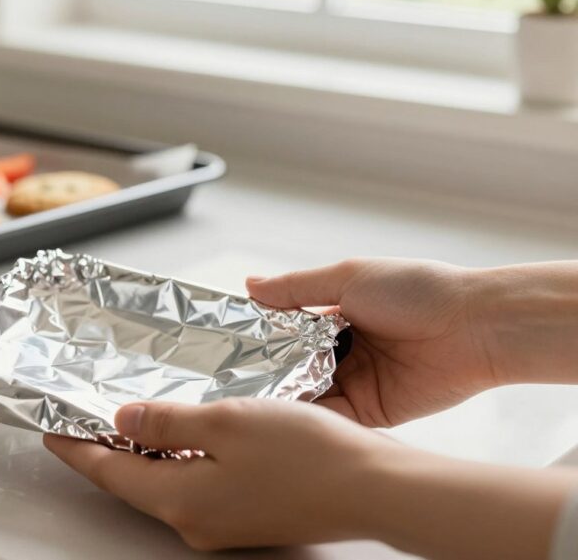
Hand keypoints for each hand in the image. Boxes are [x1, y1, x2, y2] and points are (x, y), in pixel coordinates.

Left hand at [45, 398, 400, 549]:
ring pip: (163, 483)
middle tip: (83, 418)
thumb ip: (166, 423)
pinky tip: (183, 436)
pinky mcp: (245, 516)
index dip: (76, 448)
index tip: (51, 429)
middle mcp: (193, 520)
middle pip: (132, 482)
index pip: (108, 473)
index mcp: (179, 499)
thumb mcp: (224, 422)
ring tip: (126, 419)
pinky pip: (194, 486)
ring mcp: (221, 523)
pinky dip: (177, 460)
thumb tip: (122, 422)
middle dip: (104, 450)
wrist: (373, 489)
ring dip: (142, 453)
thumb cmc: (306, 454)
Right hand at [246, 258, 495, 426]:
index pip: (284, 332)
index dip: (256, 339)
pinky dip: (310, 419)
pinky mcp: (372, 412)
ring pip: (306, 395)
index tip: (224, 347)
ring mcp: (355, 382)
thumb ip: (296, 287)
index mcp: (335, 316)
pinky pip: (332, 418)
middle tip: (225, 381)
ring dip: (282, 399)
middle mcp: (342, 351)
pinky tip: (282, 420)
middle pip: (290, 367)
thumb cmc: (417, 291)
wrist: (474, 328)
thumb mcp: (348, 277)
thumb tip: (249, 286)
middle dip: (263, 373)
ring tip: (245, 404)